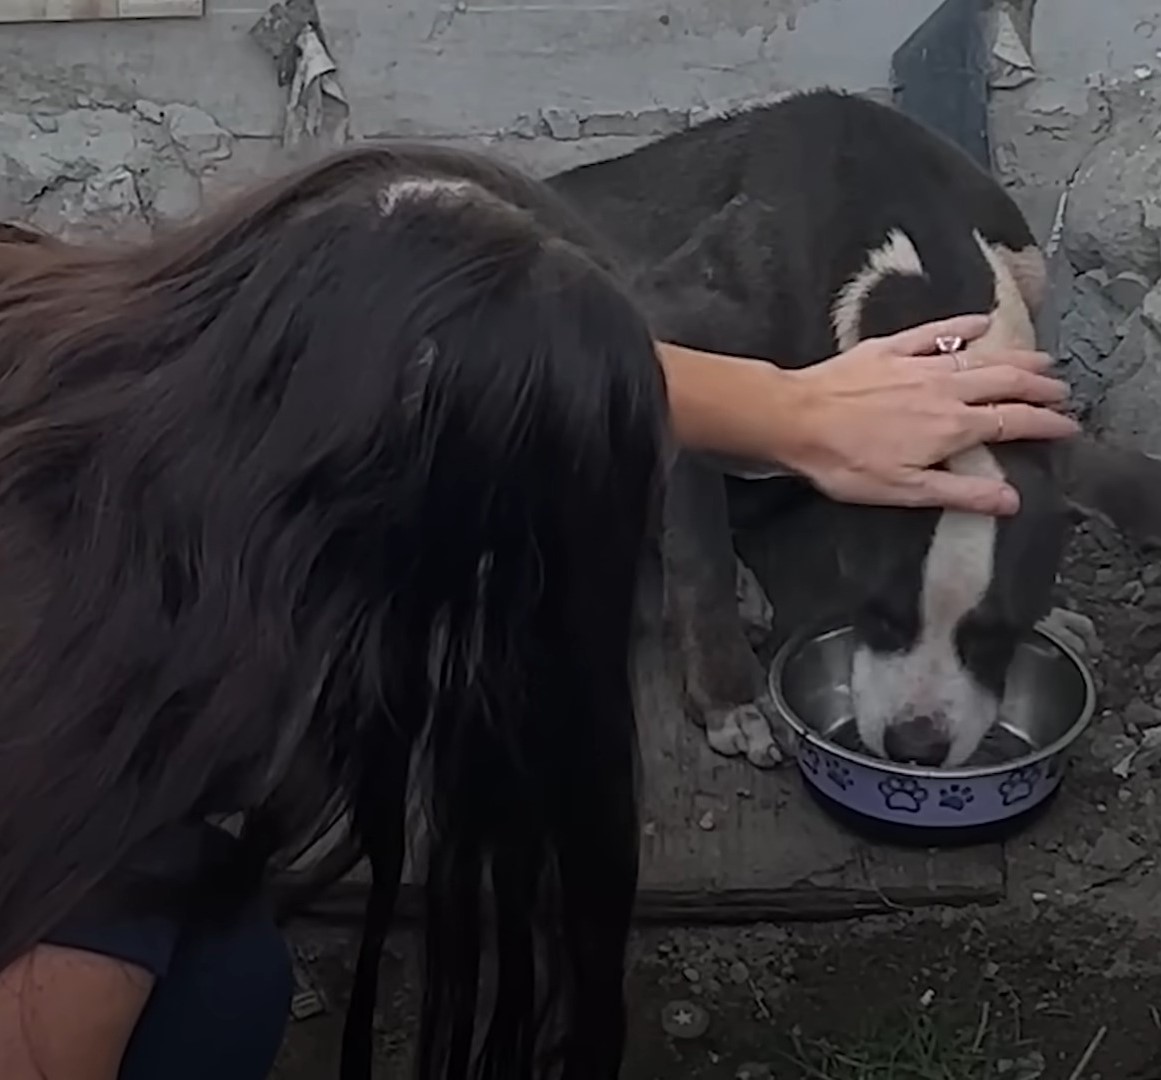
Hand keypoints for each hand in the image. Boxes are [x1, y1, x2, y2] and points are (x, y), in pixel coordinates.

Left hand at [771, 314, 1078, 514]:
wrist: (795, 419)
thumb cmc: (843, 461)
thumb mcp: (905, 489)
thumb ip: (962, 492)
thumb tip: (1010, 500)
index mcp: (952, 426)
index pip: (1013, 422)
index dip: (1046, 424)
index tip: (1067, 426)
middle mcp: (944, 389)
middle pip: (1006, 381)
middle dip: (1040, 386)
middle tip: (1061, 390)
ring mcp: (917, 365)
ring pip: (980, 356)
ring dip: (1015, 357)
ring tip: (1040, 359)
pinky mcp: (889, 350)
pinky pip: (935, 333)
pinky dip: (962, 327)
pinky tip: (980, 323)